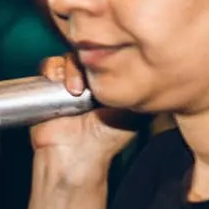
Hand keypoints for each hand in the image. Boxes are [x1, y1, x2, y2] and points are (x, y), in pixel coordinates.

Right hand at [30, 55, 137, 190]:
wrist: (75, 153)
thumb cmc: (107, 139)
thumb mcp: (134, 115)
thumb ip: (141, 94)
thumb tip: (157, 74)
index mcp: (114, 85)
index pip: (114, 59)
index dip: (112, 58)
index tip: (110, 67)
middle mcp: (94, 81)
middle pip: (92, 55)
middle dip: (88, 62)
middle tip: (88, 84)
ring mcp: (73, 81)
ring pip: (71, 56)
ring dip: (70, 67)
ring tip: (74, 89)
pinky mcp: (51, 85)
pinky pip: (51, 65)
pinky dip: (52, 68)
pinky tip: (56, 80)